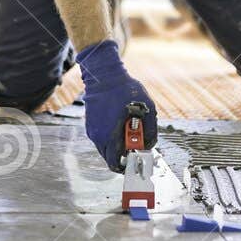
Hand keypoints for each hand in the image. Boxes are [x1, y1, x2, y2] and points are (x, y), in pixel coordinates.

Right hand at [75, 40, 156, 171]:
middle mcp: (97, 136)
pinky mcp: (90, 123)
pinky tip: (120, 123)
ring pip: (105, 147)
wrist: (104, 74)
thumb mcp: (147, 109)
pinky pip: (101, 137)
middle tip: (135, 145)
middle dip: (123, 155)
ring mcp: (92, 130)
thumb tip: (149, 145)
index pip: (114, 163)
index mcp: (109, 136)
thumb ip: (150, 130)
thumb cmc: (125, 90)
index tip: (136, 160)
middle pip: (110, 157)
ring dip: (117, 144)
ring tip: (129, 130)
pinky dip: (111, 136)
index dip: (126, 166)